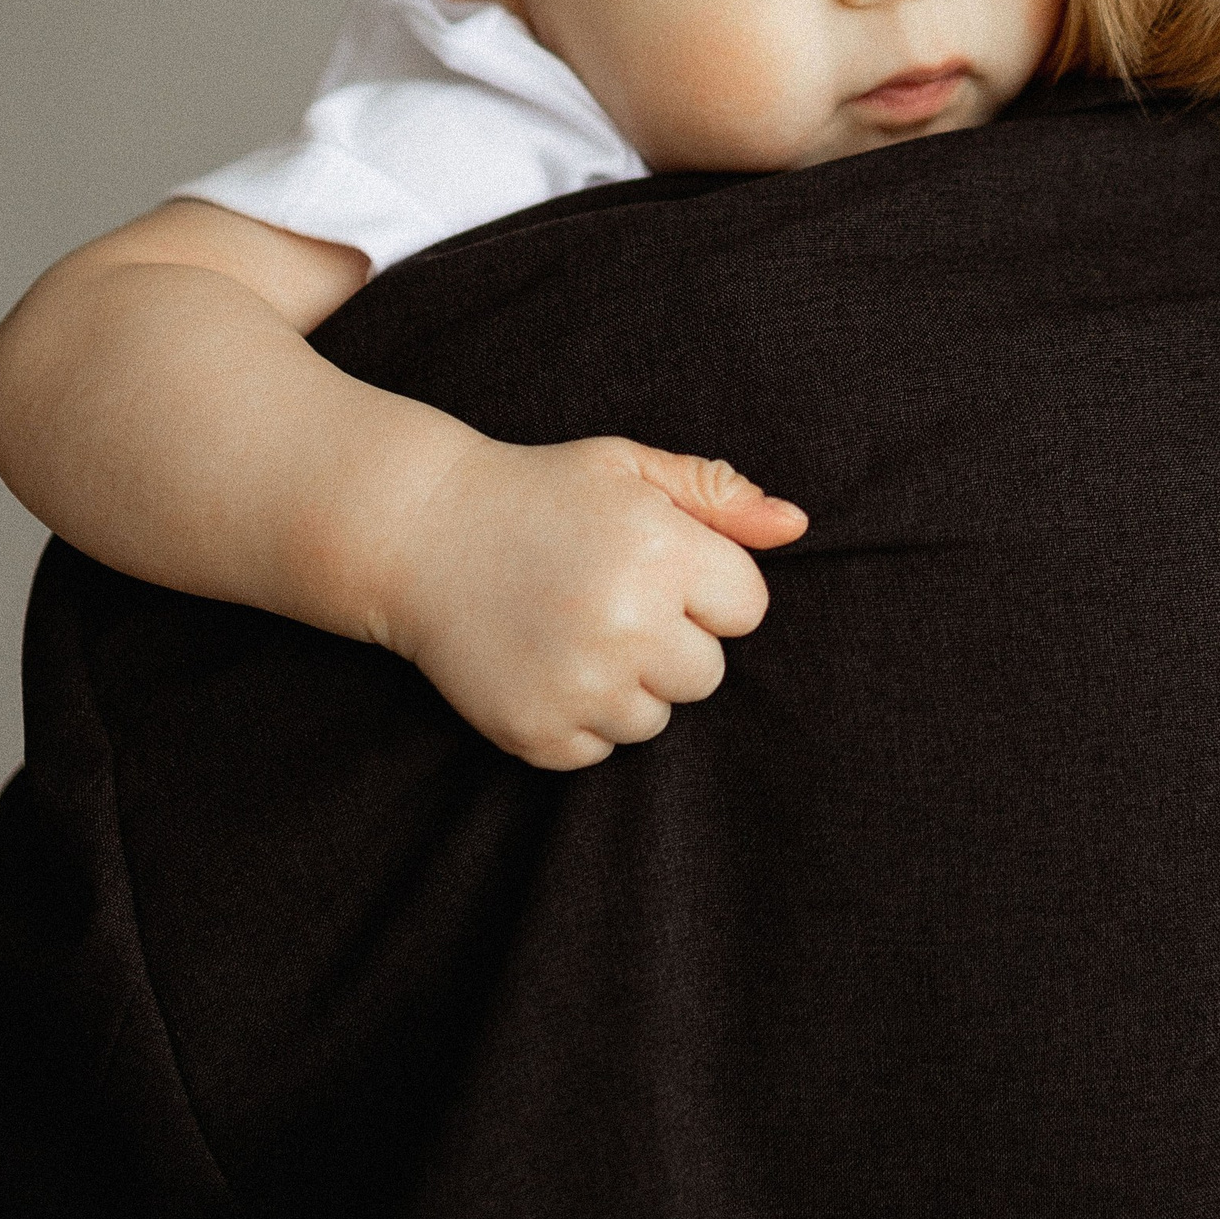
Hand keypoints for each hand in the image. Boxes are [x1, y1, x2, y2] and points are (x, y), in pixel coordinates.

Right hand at [376, 434, 806, 768]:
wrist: (420, 534)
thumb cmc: (540, 494)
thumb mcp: (628, 469)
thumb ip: (719, 495)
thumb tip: (798, 526)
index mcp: (662, 551)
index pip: (747, 608)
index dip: (706, 587)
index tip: (655, 565)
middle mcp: (626, 622)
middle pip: (708, 673)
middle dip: (670, 640)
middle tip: (606, 598)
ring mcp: (579, 684)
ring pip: (656, 717)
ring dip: (626, 683)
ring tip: (570, 629)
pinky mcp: (538, 732)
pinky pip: (600, 749)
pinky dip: (578, 717)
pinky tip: (542, 662)